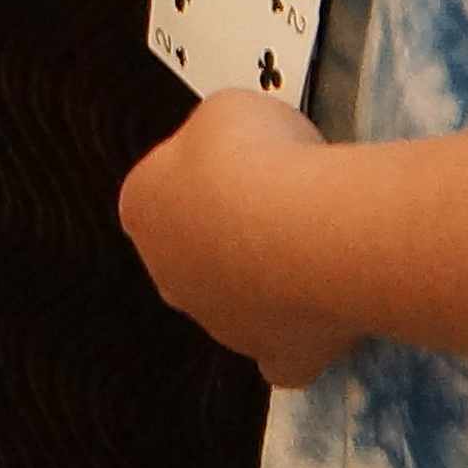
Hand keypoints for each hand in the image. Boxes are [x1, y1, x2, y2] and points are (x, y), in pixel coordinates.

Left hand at [119, 87, 361, 386]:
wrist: (306, 227)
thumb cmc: (256, 157)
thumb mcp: (224, 110)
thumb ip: (217, 138)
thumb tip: (233, 152)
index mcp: (142, 208)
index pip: (165, 188)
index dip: (210, 172)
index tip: (248, 157)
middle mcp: (169, 275)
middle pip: (200, 252)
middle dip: (236, 231)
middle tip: (285, 201)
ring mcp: (220, 323)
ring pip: (240, 302)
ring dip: (271, 279)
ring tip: (320, 243)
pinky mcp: (277, 356)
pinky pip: (284, 356)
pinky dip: (301, 340)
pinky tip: (325, 316)